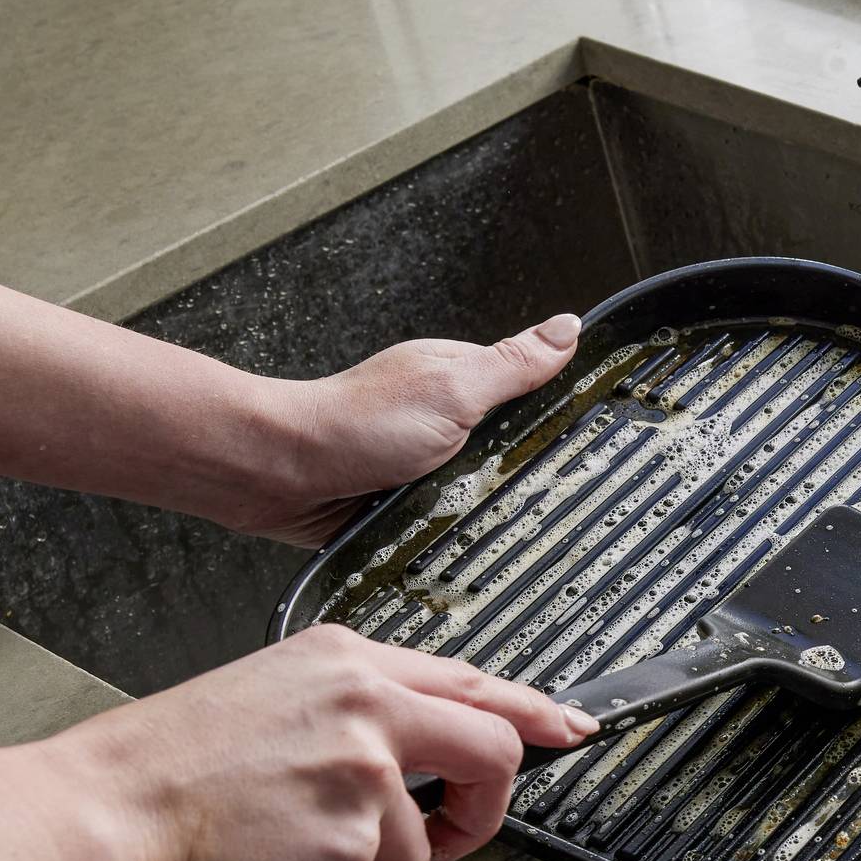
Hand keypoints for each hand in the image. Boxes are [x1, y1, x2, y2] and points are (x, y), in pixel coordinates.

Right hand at [38, 625, 593, 860]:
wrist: (99, 816)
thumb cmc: (164, 767)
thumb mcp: (274, 695)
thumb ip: (360, 711)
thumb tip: (423, 748)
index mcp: (349, 661)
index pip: (474, 681)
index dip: (532, 713)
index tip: (568, 728)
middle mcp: (371, 707)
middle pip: (492, 753)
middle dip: (484, 808)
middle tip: (459, 829)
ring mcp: (367, 775)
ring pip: (416, 844)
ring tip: (287, 847)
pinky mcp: (353, 842)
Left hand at [230, 315, 582, 547]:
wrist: (277, 474)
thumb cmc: (353, 425)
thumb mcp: (452, 389)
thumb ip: (513, 365)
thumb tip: (569, 327)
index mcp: (459, 377)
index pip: (533, 392)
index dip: (559, 414)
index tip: (583, 437)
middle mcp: (442, 416)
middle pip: (512, 447)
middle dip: (518, 471)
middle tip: (514, 484)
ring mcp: (421, 459)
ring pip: (482, 488)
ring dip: (483, 504)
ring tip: (482, 513)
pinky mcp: (402, 500)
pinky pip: (448, 519)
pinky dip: (451, 528)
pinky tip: (454, 534)